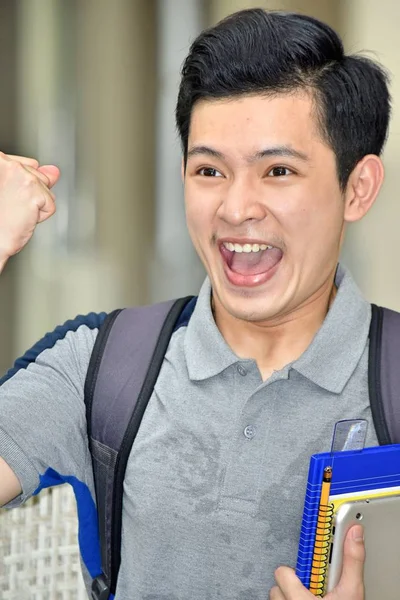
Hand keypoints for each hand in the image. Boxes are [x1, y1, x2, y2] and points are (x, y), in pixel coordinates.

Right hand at [0, 152, 59, 270]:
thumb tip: (54, 171)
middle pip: (40, 177)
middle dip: (31, 195)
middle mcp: (8, 164)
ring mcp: (22, 176)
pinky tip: (22, 218)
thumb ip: (31, 175)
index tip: (8, 197)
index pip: (28, 165)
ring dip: (35, 205)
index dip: (23, 187)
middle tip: (10, 207)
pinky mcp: (33, 191)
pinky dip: (40, 216)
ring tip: (15, 212)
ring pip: (47, 190)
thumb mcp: (11, 189)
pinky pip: (50, 205)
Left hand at [270, 525, 364, 599]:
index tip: (306, 568)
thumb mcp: (352, 593)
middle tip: (310, 589)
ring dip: (288, 598)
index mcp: (300, 599)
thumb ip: (352, 561)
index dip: (296, 569)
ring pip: (276, 599)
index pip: (281, 572)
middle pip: (276, 586)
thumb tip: (353, 533)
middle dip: (292, 584)